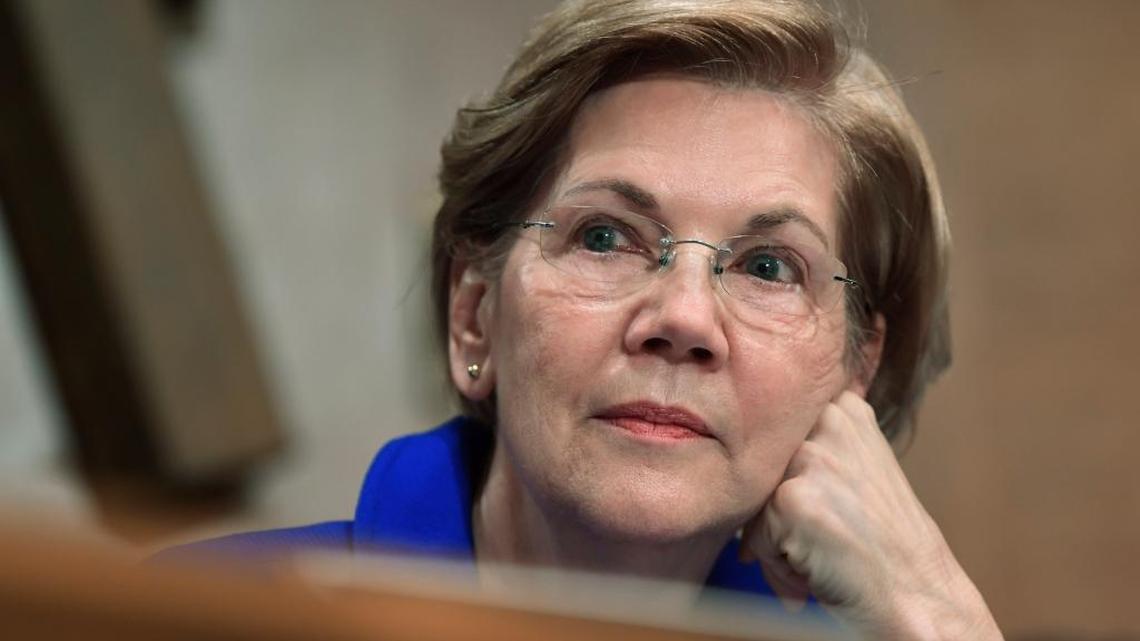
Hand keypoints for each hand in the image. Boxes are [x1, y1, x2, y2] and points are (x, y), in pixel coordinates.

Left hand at [740, 392, 1002, 639]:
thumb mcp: (861, 467)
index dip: (790, 483)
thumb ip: (817, 448)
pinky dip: (780, 567)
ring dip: (781, 541)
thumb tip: (746, 446)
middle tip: (825, 540)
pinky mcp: (792, 497)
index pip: (776, 437)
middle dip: (782, 514)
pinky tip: (819, 573)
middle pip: (762, 471)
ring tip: (824, 557)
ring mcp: (810, 458)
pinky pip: (756, 538)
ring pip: (756, 505)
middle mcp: (828, 422)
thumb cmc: (885, 542)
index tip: (822, 509)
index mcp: (843, 409)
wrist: (920, 595)